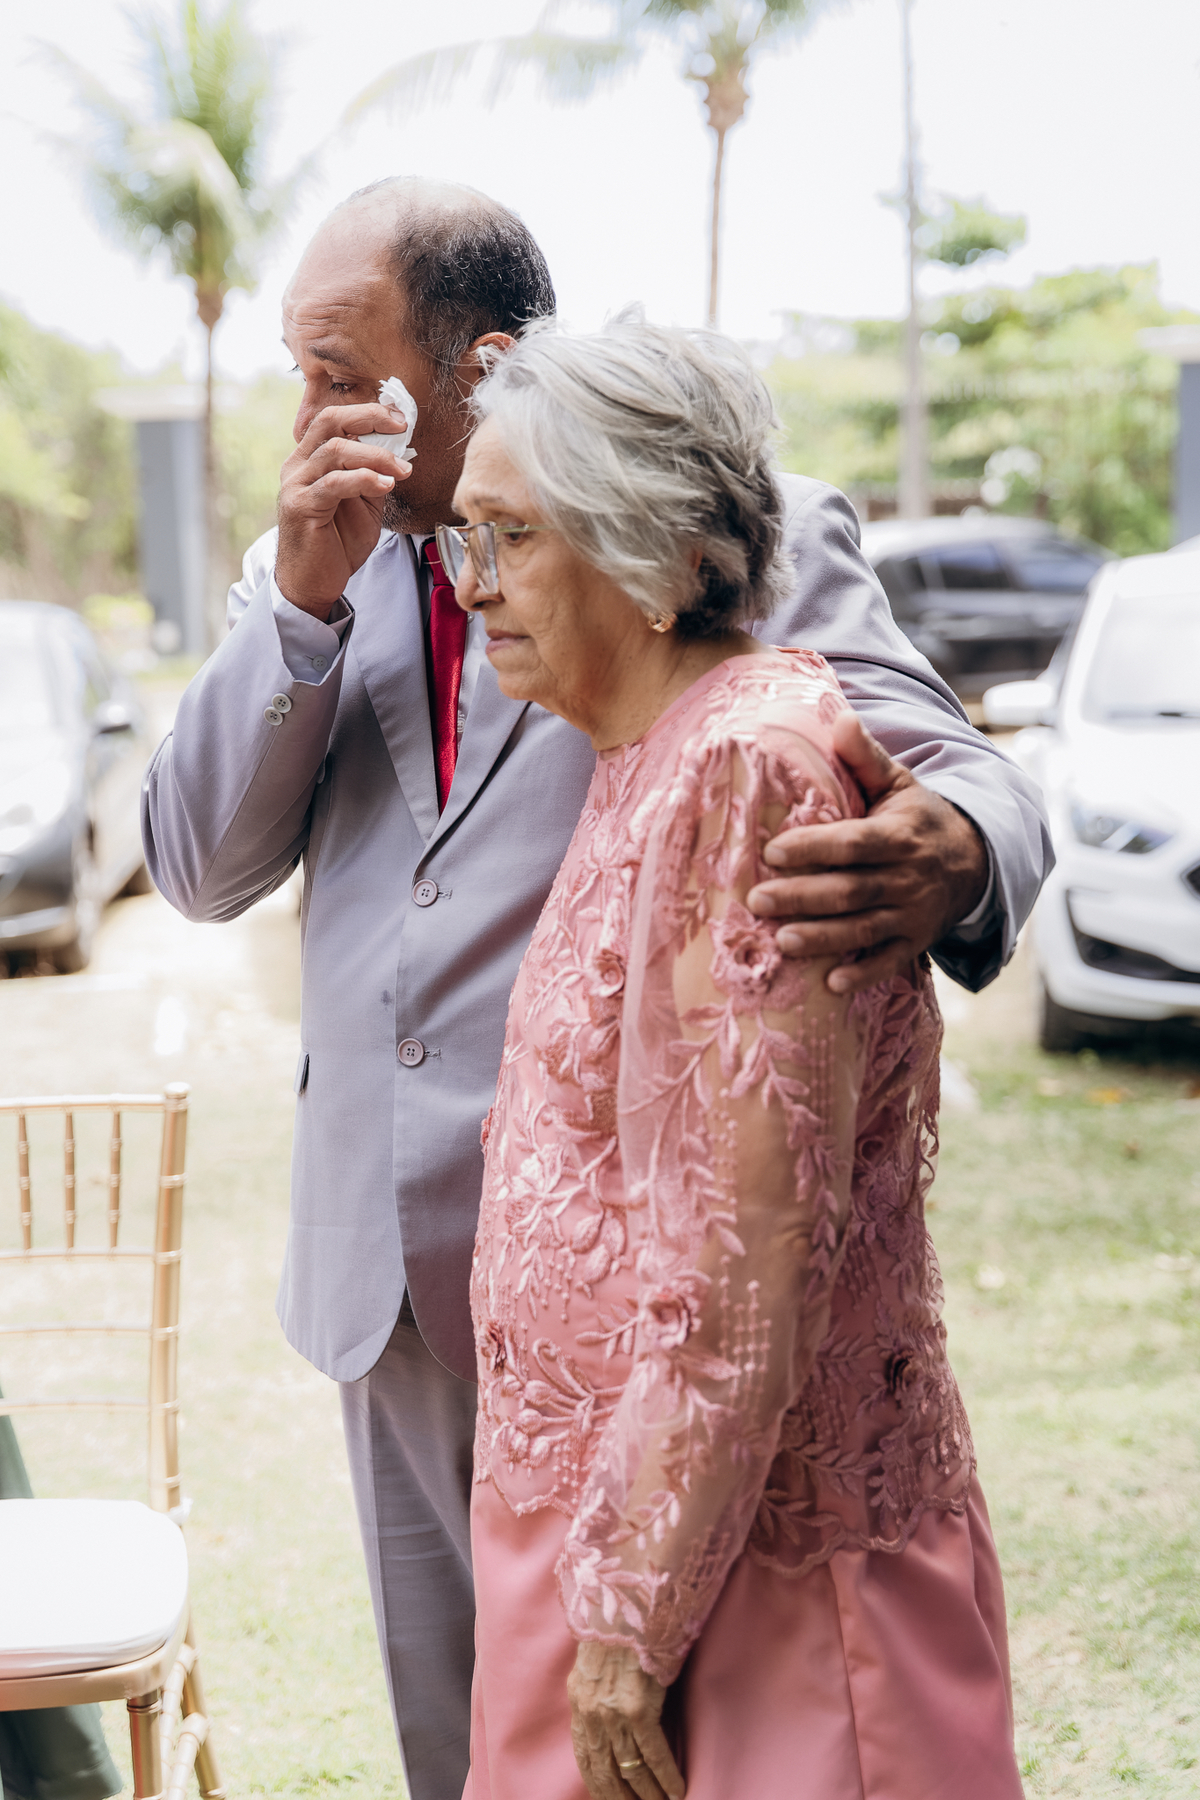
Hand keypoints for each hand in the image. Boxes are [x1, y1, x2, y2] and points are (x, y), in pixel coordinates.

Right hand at [274, 401, 412, 618]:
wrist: (313, 583)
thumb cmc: (337, 544)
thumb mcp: (363, 504)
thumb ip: (373, 476)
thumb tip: (399, 452)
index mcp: (310, 459)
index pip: (335, 419)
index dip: (368, 413)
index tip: (400, 419)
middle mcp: (298, 465)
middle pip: (330, 421)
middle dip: (369, 418)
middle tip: (401, 427)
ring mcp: (296, 484)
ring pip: (335, 450)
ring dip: (375, 456)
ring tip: (401, 471)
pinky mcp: (300, 506)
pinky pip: (334, 484)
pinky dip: (363, 479)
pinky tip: (385, 485)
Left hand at [568, 1642, 684, 1799]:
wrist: (631, 1602)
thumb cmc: (622, 1628)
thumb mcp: (599, 1663)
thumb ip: (600, 1694)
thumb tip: (613, 1721)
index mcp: (579, 1700)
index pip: (585, 1757)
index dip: (598, 1786)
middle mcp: (591, 1712)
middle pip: (603, 1771)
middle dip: (621, 1799)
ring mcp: (613, 1712)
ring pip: (630, 1769)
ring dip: (648, 1796)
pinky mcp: (637, 1708)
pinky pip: (653, 1754)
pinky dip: (666, 1777)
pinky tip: (677, 1791)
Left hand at [748, 709, 988, 994]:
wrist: (973, 860)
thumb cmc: (918, 818)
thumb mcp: (899, 783)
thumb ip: (866, 757)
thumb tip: (840, 718)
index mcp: (899, 834)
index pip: (853, 842)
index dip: (814, 847)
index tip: (772, 851)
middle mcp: (908, 877)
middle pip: (851, 889)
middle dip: (804, 896)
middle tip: (757, 899)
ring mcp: (913, 914)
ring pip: (865, 927)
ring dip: (823, 938)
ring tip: (781, 941)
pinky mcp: (915, 942)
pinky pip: (890, 961)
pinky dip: (864, 973)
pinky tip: (832, 984)